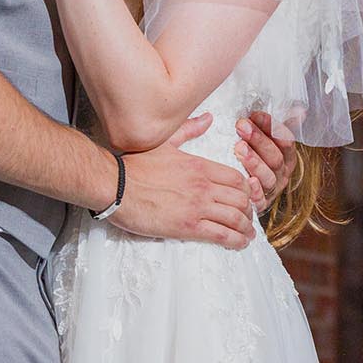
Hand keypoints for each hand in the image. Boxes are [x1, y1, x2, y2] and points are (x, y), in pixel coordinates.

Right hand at [111, 114, 255, 249]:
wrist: (114, 184)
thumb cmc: (135, 164)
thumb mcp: (166, 141)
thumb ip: (189, 130)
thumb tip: (208, 118)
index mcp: (200, 165)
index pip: (237, 178)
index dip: (246, 190)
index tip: (245, 198)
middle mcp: (204, 185)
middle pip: (241, 199)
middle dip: (248, 210)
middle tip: (247, 219)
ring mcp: (197, 206)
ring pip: (235, 218)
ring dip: (246, 228)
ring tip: (247, 235)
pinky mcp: (188, 226)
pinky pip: (221, 235)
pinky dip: (236, 241)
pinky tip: (239, 244)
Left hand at [235, 111, 299, 206]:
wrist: (240, 190)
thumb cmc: (255, 159)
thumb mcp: (268, 141)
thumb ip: (279, 126)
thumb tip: (301, 111)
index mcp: (288, 156)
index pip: (285, 140)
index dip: (272, 127)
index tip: (255, 114)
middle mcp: (282, 173)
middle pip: (275, 157)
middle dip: (259, 140)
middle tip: (242, 126)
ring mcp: (272, 189)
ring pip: (268, 176)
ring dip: (254, 162)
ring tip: (239, 148)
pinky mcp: (260, 204)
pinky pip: (260, 199)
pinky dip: (255, 190)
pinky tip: (248, 180)